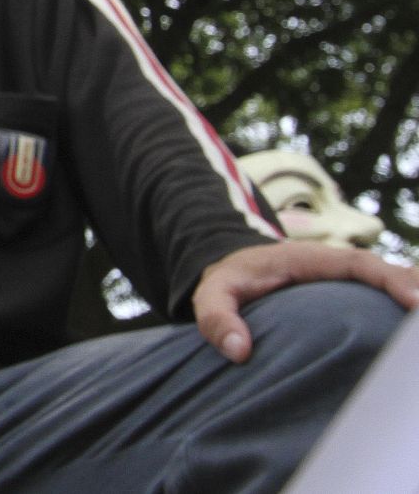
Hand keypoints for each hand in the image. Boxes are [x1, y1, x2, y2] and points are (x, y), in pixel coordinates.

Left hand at [192, 241, 418, 362]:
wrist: (234, 272)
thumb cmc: (229, 281)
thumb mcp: (212, 293)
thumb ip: (216, 316)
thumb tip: (238, 351)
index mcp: (312, 260)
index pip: (360, 264)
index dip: (392, 279)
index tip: (416, 301)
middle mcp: (337, 269)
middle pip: (390, 274)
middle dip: (416, 290)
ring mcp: (348, 284)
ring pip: (392, 287)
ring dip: (413, 299)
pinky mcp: (351, 299)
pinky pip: (384, 302)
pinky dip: (401, 313)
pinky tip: (409, 346)